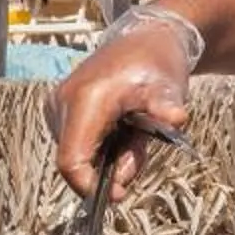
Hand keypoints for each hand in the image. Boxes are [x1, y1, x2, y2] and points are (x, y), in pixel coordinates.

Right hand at [49, 11, 198, 196]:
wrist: (145, 40)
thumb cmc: (157, 64)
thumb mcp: (169, 87)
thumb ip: (167, 109)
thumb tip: (176, 119)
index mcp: (86, 99)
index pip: (72, 161)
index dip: (91, 187)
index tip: (119, 194)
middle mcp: (63, 104)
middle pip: (77, 162)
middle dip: (109, 168)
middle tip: (139, 149)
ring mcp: (58, 107)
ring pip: (78, 156)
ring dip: (109, 157)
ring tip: (134, 132)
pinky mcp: (60, 111)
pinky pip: (77, 144)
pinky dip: (102, 147)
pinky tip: (121, 129)